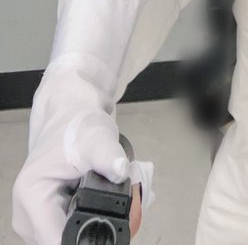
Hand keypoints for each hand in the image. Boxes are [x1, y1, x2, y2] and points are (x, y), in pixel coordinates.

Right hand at [12, 62, 153, 244]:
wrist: (70, 116)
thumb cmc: (77, 125)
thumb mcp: (96, 138)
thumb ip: (108, 156)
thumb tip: (120, 170)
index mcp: (31, 198)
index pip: (56, 241)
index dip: (83, 239)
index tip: (108, 226)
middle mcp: (27, 215)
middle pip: (61, 242)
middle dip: (92, 229)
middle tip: (117, 207)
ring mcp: (36, 220)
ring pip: (67, 239)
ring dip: (91, 225)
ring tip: (107, 198)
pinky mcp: (48, 219)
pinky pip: (69, 232)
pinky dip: (87, 221)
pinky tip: (98, 201)